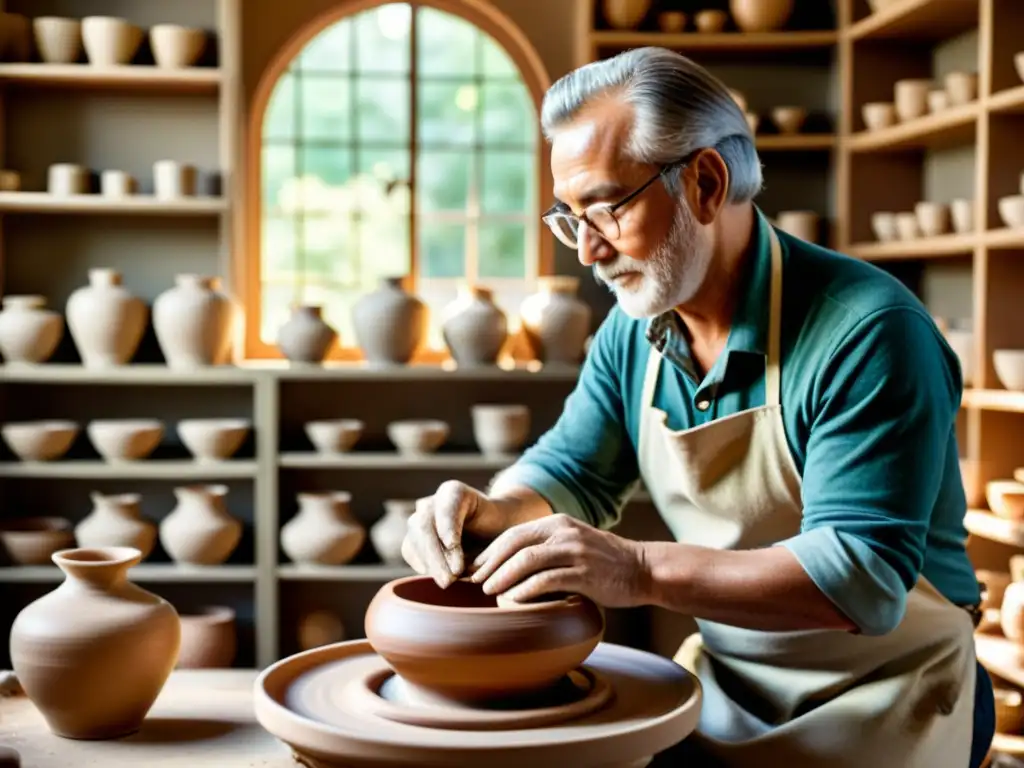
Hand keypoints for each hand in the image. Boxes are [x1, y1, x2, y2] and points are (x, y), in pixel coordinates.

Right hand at [401, 480, 496, 588]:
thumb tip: (460, 568)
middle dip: (435, 554)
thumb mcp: (500, 530)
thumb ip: (486, 541)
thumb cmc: (501, 530)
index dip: (447, 525)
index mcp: (454, 492)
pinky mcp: (414, 537)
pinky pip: (410, 550)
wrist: (492, 532)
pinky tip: (437, 575)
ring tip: (447, 582)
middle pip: (424, 525)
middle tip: (449, 579)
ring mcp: (420, 518)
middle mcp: (433, 502)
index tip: (453, 545)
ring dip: (429, 564)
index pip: (446, 506)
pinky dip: (423, 565)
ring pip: (414, 538)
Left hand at [468, 514, 649, 607]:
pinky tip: (512, 601)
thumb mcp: (573, 544)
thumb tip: (510, 567)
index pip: (513, 534)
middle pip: (514, 544)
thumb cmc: (604, 563)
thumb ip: (547, 548)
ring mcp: (575, 552)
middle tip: (474, 582)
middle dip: (490, 564)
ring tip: (488, 592)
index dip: (490, 551)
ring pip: (526, 561)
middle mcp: (564, 532)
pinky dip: (524, 591)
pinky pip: (546, 581)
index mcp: (557, 523)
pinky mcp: (585, 574)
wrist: (643, 569)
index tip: (474, 568)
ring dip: (502, 577)